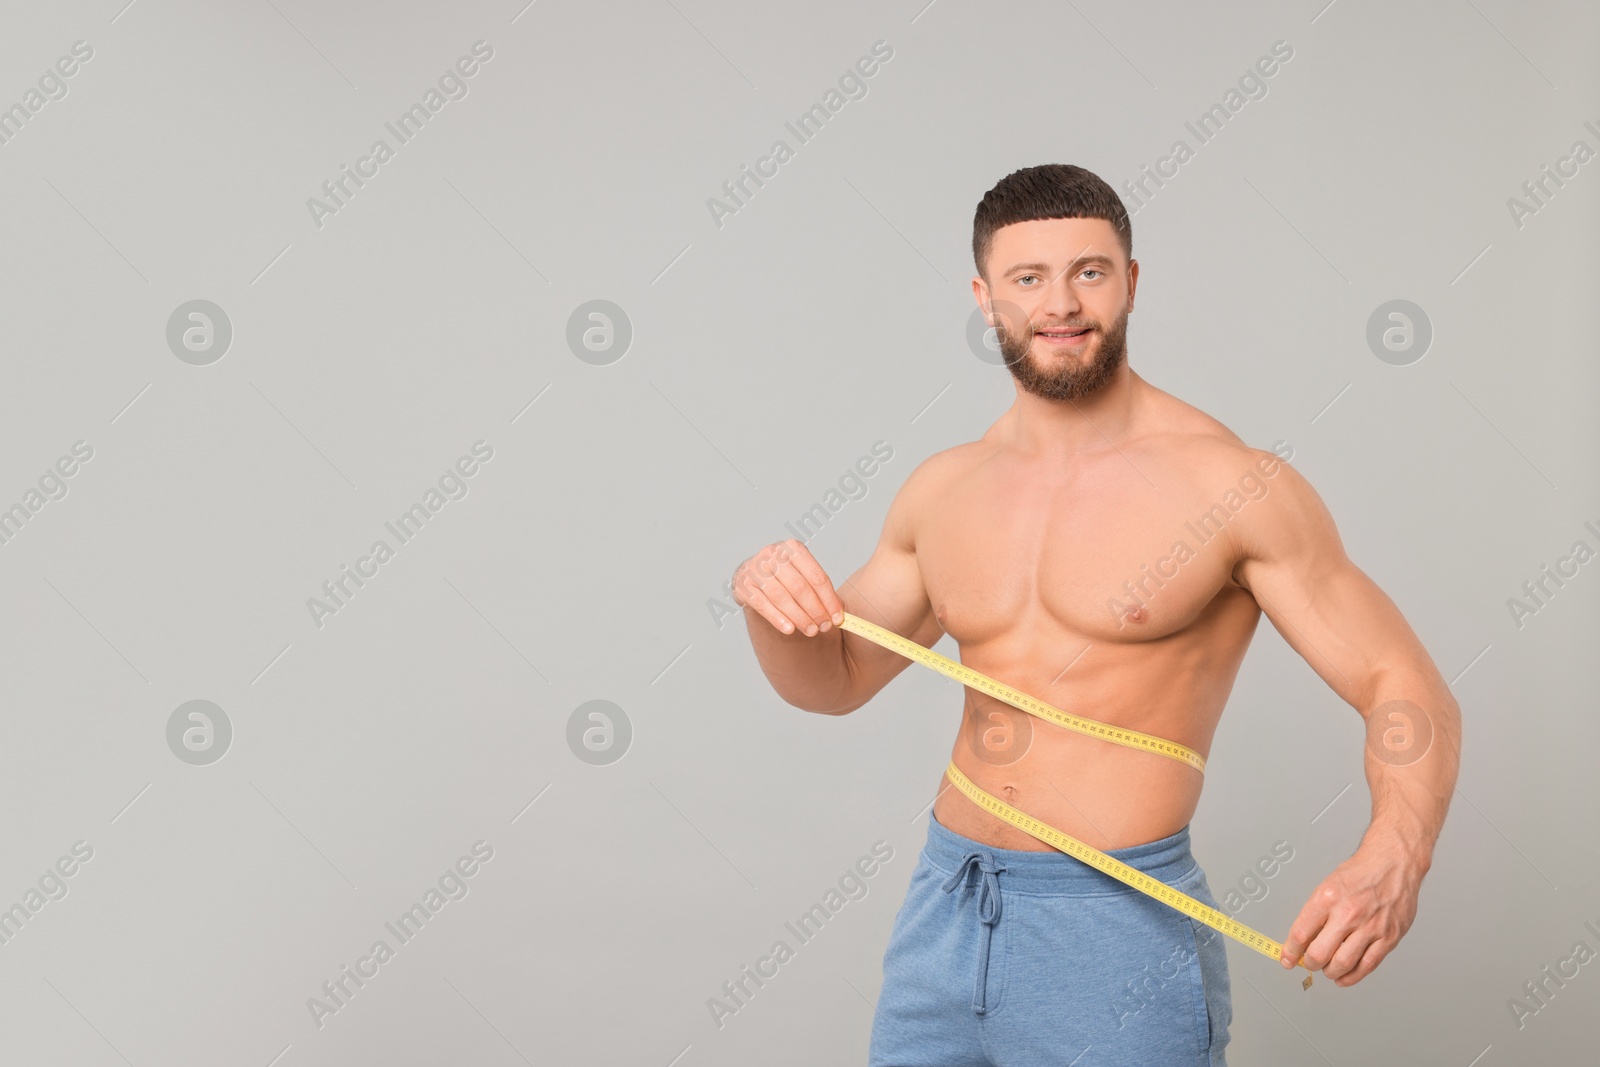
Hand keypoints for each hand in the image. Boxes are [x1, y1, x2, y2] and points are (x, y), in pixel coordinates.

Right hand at [732, 539, 844, 636]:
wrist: (753, 577)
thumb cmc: (784, 578)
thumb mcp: (803, 575)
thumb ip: (820, 592)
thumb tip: (839, 615)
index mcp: (793, 548)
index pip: (817, 577)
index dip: (829, 600)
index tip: (837, 618)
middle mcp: (773, 553)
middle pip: (799, 587)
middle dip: (815, 610)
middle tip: (824, 627)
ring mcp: (755, 567)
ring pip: (781, 597)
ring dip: (799, 617)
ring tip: (811, 631)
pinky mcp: (742, 584)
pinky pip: (762, 604)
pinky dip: (777, 618)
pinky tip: (789, 629)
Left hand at [1279, 838, 1425, 985]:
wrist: (1394, 863)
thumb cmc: (1360, 873)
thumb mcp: (1328, 885)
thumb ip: (1315, 913)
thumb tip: (1301, 939)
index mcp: (1328, 898)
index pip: (1301, 933)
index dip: (1291, 951)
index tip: (1288, 958)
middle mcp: (1348, 913)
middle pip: (1320, 953)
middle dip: (1310, 963)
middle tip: (1309, 963)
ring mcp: (1370, 927)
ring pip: (1343, 963)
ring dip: (1330, 972)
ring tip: (1327, 969)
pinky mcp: (1389, 937)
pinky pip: (1368, 965)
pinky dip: (1352, 976)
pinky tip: (1344, 977)